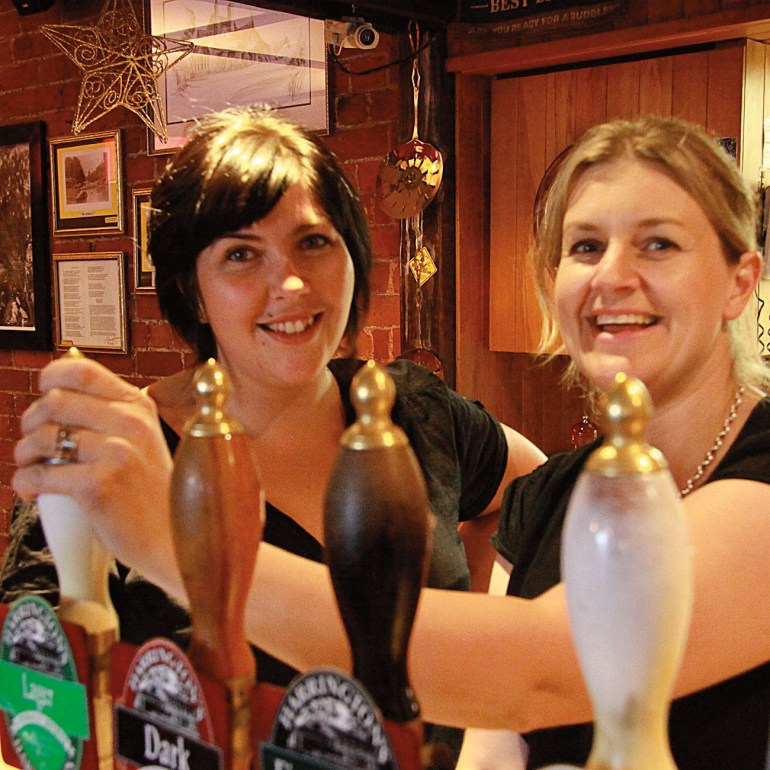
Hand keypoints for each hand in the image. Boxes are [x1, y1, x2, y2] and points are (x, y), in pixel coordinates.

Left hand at [13, 356, 176, 584]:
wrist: (172, 538)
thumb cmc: (152, 493)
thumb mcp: (143, 439)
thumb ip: (110, 411)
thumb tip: (63, 378)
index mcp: (139, 407)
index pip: (82, 371)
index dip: (50, 378)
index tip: (44, 393)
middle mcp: (130, 423)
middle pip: (55, 401)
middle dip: (31, 421)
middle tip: (35, 443)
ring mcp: (117, 453)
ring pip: (43, 436)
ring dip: (24, 453)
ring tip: (32, 467)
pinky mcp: (100, 485)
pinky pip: (41, 474)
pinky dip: (25, 482)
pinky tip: (32, 490)